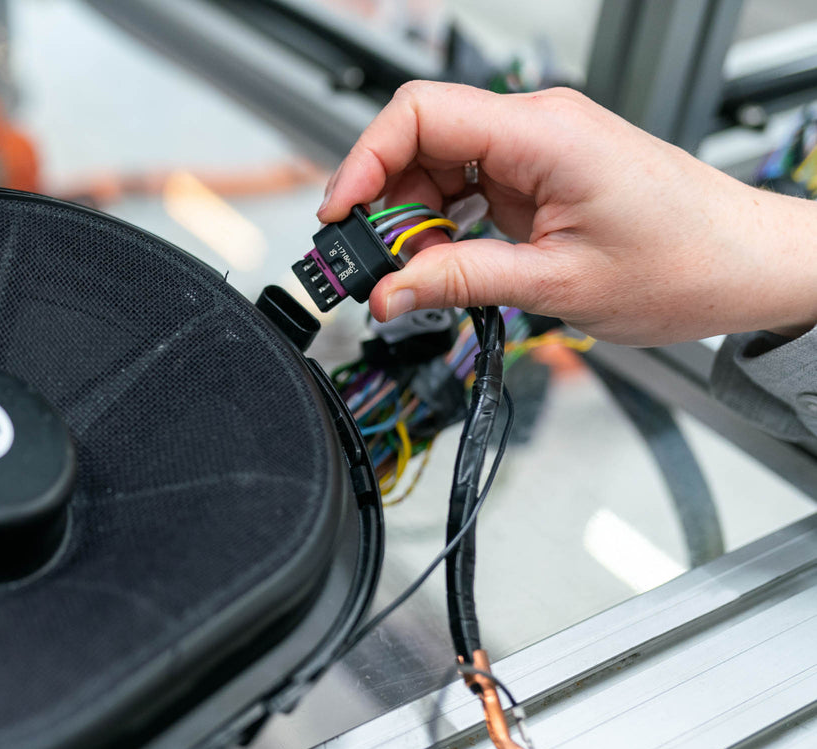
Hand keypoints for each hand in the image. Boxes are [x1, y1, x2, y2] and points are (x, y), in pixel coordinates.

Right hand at [320, 82, 816, 344]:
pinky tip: (445, 262)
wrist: (747, 266)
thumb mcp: (557, 287)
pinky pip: (468, 185)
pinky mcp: (541, 173)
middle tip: (373, 265)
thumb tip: (387, 293)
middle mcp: (537, 128)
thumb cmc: (685, 262)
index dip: (365, 161)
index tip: (342, 216)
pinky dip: (445, 224)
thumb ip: (460, 283)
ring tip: (414, 275)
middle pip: (419, 139)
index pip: (420, 114)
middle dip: (383, 202)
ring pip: (438, 165)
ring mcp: (538, 149)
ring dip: (413, 219)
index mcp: (543, 135)